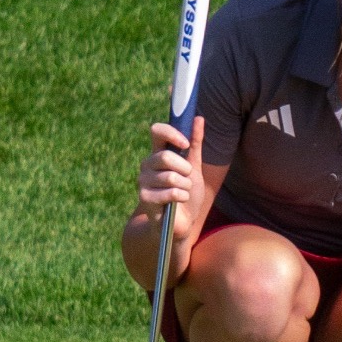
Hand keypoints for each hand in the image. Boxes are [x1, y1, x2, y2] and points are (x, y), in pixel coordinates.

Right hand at [136, 116, 205, 240]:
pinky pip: (170, 193)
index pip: (157, 131)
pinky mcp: (145, 198)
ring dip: (185, 186)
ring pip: (170, 177)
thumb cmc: (187, 194)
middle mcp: (147, 165)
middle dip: (184, 169)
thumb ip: (195, 144)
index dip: (171, 133)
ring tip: (184, 193)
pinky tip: (179, 201)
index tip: (185, 144)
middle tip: (187, 178)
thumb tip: (198, 118)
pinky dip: (181, 197)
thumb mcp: (194, 167)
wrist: (183, 223)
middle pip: (165, 157)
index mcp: (158, 154)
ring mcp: (143, 182)